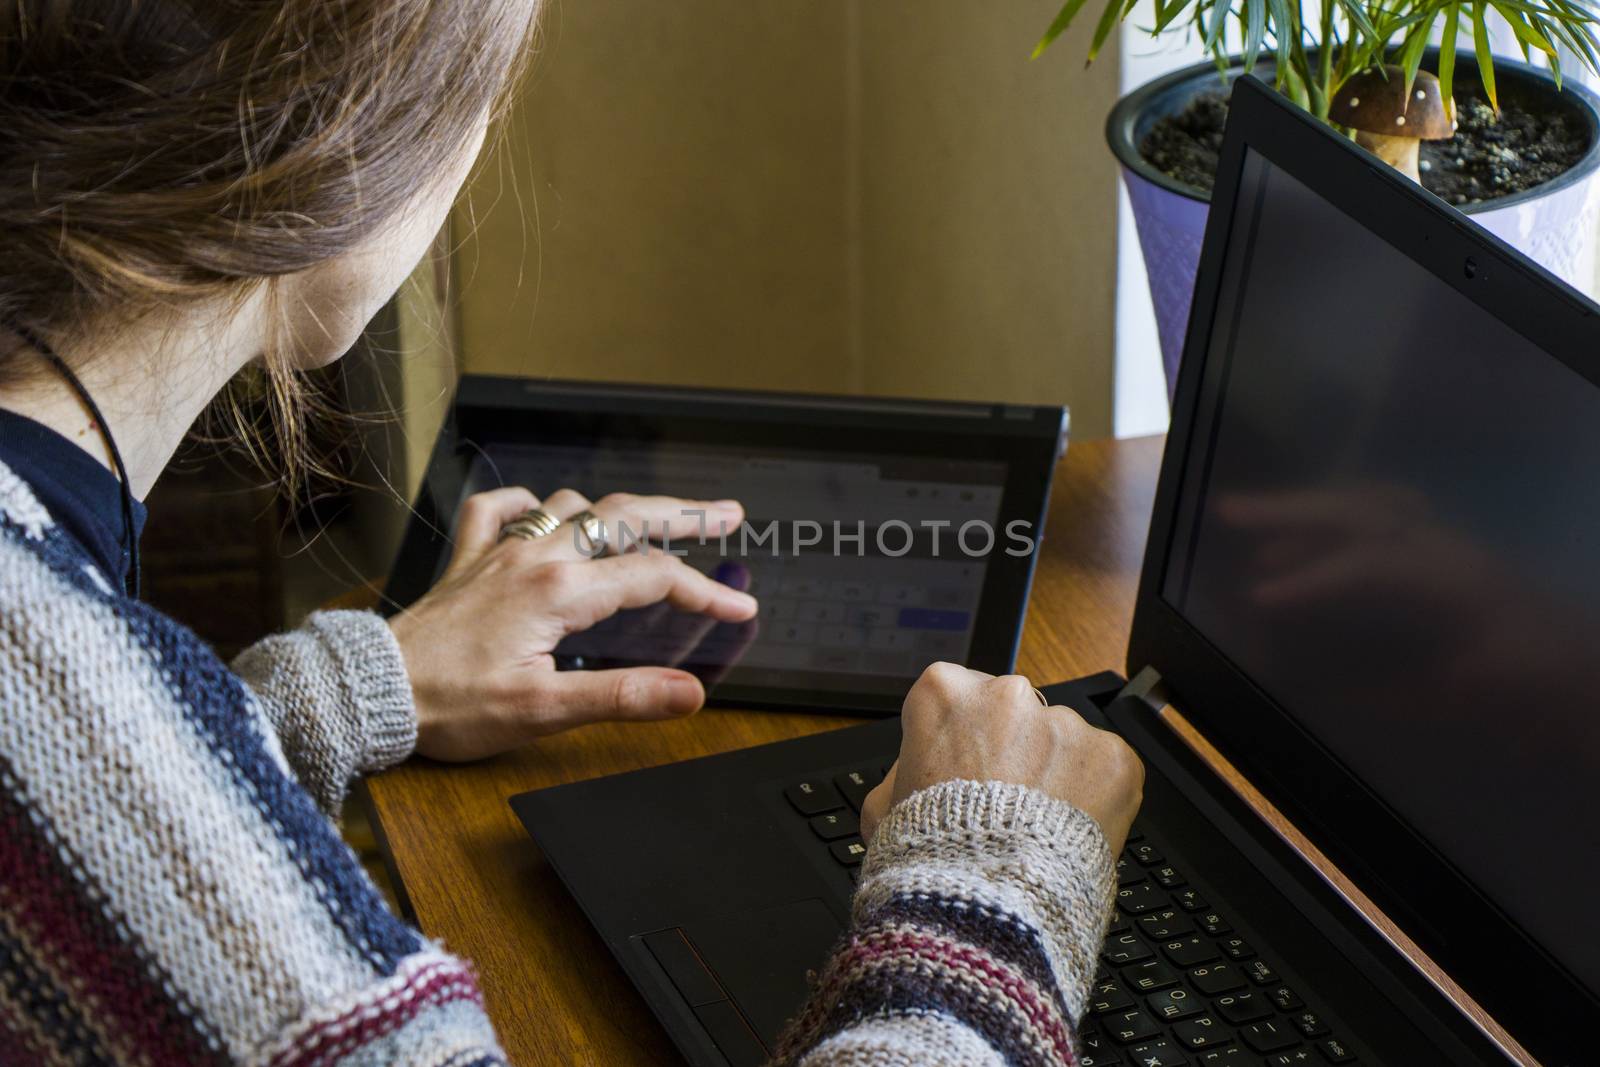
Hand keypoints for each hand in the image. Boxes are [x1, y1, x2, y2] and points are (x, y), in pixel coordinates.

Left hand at [388, 486, 757, 760]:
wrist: (372, 690)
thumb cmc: (450, 705)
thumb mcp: (544, 710)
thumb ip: (622, 696)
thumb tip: (688, 694)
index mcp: (560, 590)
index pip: (654, 576)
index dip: (706, 590)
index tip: (740, 607)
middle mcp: (535, 556)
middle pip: (625, 517)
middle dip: (683, 514)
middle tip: (727, 515)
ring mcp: (500, 551)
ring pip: (572, 506)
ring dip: (616, 511)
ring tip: (648, 523)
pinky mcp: (469, 560)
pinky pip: (500, 508)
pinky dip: (529, 502)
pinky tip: (540, 511)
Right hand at [859, 663, 1143, 853]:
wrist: (986, 909)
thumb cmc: (930, 859)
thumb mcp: (882, 809)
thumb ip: (902, 773)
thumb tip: (915, 768)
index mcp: (945, 693)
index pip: (959, 696)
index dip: (963, 739)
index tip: (965, 770)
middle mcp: (1008, 694)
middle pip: (1016, 714)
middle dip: (1014, 750)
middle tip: (1004, 808)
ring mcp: (1064, 723)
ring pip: (1063, 742)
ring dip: (1055, 775)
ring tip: (1037, 830)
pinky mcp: (1112, 757)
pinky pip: (1106, 770)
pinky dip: (1096, 798)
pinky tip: (1068, 832)